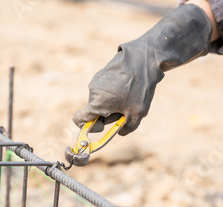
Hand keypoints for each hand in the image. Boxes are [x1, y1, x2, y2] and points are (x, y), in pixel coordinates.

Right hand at [73, 4, 211, 135]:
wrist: (144, 59)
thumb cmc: (139, 88)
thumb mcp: (137, 114)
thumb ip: (127, 128)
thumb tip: (120, 132)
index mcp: (97, 103)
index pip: (79, 120)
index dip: (89, 127)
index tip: (102, 126)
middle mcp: (92, 92)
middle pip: (94, 111)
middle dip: (107, 115)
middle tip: (125, 110)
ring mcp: (96, 81)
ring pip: (100, 101)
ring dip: (111, 104)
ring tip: (129, 96)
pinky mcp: (101, 74)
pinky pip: (104, 91)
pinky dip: (113, 94)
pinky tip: (127, 87)